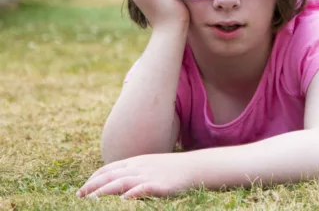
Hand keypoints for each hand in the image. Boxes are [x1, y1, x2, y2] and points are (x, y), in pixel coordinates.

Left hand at [77, 153, 199, 199]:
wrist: (196, 167)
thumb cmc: (173, 169)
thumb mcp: (150, 166)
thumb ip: (133, 172)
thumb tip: (117, 185)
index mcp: (136, 161)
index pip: (108, 168)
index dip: (93, 178)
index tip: (82, 189)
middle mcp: (139, 167)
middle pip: (111, 175)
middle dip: (93, 186)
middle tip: (79, 196)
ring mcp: (149, 175)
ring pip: (122, 182)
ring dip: (104, 191)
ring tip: (92, 200)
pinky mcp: (161, 185)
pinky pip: (144, 188)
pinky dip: (132, 193)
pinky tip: (123, 199)